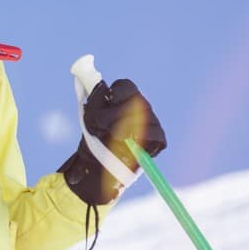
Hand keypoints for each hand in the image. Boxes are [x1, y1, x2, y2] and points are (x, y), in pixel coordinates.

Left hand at [59, 78, 166, 204]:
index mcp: (124, 98)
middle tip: (105, 126)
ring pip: (145, 117)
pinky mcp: (158, 140)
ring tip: (115, 138)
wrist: (98, 164)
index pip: (125, 85)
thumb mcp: (90, 117)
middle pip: (136, 100)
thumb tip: (103, 84)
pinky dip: (141, 141)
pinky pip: (155, 135)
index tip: (107, 104)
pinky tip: (130, 146)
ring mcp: (152, 122)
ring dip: (125, 128)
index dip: (116, 93)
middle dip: (117, 114)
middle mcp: (141, 107)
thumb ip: (96, 99)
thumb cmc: (95, 137)